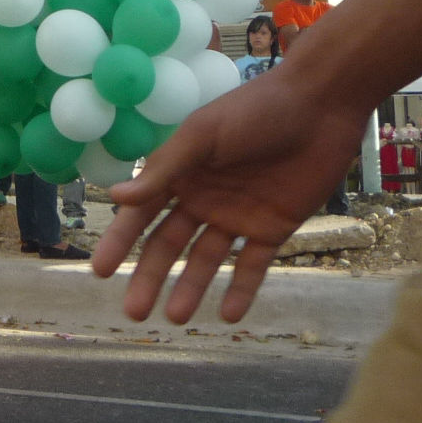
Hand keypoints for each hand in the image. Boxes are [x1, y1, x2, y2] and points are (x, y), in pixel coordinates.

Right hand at [91, 66, 370, 323]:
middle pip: (169, 245)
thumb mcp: (204, 136)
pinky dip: (242, 290)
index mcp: (180, 173)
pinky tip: (230, 314)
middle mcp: (202, 198)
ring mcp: (237, 215)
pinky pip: (252, 265)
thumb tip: (114, 195)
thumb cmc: (255, 110)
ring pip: (206, 260)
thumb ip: (164, 169)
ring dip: (191, 288)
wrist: (321, 105)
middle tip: (135, 313)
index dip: (120, 242)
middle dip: (150, 277)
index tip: (101, 271)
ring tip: (177, 317)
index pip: (141, 214)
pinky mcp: (273, 228)